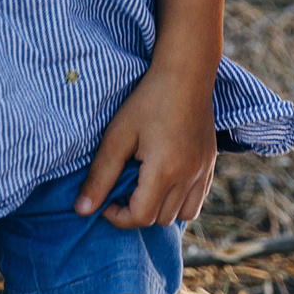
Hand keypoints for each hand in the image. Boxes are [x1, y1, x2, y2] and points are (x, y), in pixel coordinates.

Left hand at [81, 61, 217, 228]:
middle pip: (160, 219)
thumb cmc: (147, 100)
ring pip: (183, 214)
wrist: (186, 73)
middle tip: (122, 190)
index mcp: (164, 170)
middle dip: (137, 213)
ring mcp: (203, 170)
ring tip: (145, 188)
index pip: (140, 217)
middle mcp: (188, 176)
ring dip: (161, 210)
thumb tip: (82, 210)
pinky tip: (165, 181)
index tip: (106, 200)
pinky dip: (180, 200)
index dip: (117, 216)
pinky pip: (197, 199)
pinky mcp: (210, 163)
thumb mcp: (117, 136)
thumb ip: (100, 175)